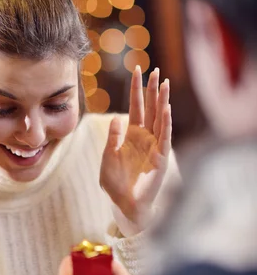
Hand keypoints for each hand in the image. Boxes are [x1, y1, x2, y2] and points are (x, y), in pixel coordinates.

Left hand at [100, 66, 171, 226]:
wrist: (125, 205)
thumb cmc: (115, 184)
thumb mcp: (109, 158)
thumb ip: (112, 138)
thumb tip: (116, 117)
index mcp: (131, 135)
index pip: (135, 107)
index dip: (136, 89)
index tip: (136, 70)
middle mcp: (145, 137)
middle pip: (150, 108)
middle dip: (152, 89)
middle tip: (155, 70)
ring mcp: (155, 146)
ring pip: (160, 118)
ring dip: (162, 101)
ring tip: (164, 82)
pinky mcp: (161, 158)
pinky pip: (165, 138)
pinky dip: (166, 123)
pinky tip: (166, 109)